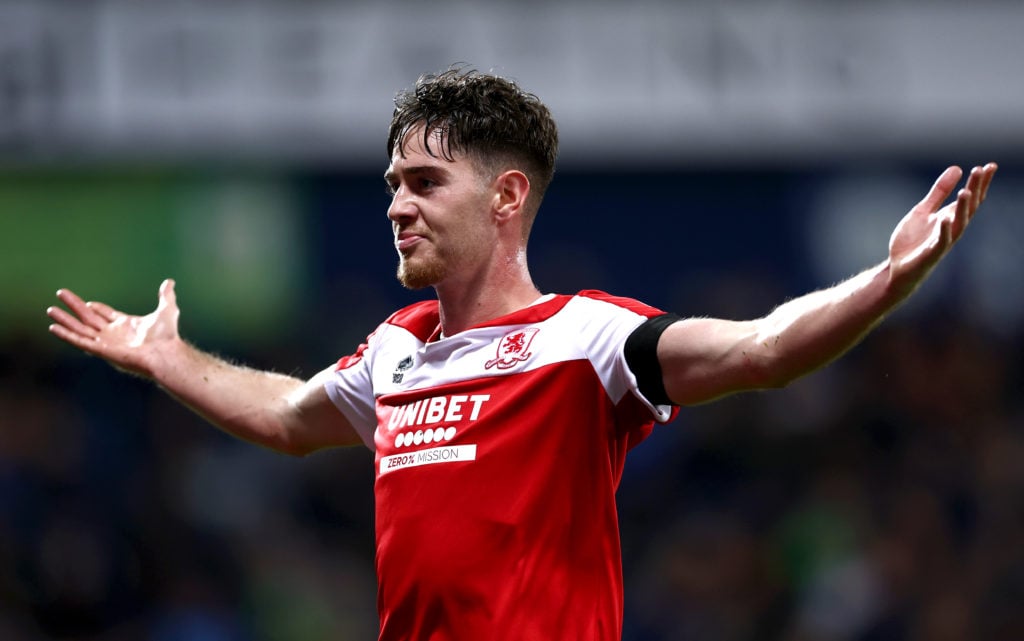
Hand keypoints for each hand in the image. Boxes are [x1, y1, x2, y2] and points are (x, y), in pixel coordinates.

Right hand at [47, 279, 181, 377]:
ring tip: (51, 310)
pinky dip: (66, 335)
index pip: (105, 315)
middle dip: (74, 306)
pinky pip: (79, 341)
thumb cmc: (167, 336)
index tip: (88, 302)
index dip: (96, 308)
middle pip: (88, 318)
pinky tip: (54, 327)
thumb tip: (170, 282)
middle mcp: (113, 334)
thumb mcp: (166, 310)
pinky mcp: (101, 350)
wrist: (165, 352)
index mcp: (125, 325)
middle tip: (61, 294)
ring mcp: (106, 343)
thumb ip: (166, 296)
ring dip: (65, 320)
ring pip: (80, 329)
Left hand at [887, 163, 996, 293]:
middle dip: (975, 189)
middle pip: (969, 207)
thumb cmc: (913, 241)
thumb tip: (957, 168)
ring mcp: (943, 241)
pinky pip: (941, 242)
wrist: (897, 268)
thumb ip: (939, 192)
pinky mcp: (931, 254)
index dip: (980, 182)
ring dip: (963, 208)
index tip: (990, 165)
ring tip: (966, 191)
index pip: (971, 198)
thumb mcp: (923, 211)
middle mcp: (951, 228)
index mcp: (950, 216)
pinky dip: (945, 231)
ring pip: (959, 224)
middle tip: (981, 170)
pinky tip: (946, 219)